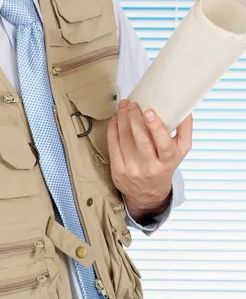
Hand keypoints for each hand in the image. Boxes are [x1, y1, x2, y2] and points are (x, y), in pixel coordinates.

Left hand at [107, 99, 192, 221]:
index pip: (164, 145)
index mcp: (168, 161)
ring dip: (122, 119)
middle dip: (134, 119)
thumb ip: (185, 130)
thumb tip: (185, 109)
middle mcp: (150, 167)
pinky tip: (116, 118)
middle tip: (132, 104)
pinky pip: (113, 145)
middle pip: (141, 140)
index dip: (156, 128)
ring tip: (123, 105)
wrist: (148, 194)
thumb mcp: (180, 152)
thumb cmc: (165, 165)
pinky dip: (113, 128)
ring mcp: (132, 169)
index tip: (149, 111)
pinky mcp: (117, 170)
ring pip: (124, 139)